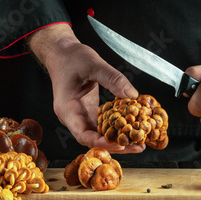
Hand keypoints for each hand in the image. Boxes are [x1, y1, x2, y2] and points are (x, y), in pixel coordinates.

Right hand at [27, 23, 143, 153]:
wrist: (61, 52)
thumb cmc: (72, 57)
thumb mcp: (93, 64)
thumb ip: (112, 78)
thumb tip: (132, 94)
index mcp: (67, 110)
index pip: (83, 135)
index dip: (102, 143)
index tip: (121, 145)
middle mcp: (73, 117)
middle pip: (93, 139)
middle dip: (115, 145)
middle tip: (138, 147)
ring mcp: (80, 115)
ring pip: (98, 134)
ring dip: (117, 139)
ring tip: (139, 142)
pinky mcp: (88, 111)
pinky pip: (102, 125)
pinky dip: (116, 128)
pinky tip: (131, 128)